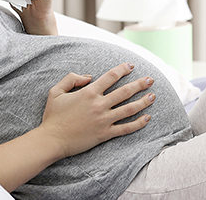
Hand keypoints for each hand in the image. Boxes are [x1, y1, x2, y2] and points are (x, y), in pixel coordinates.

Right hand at [39, 63, 155, 157]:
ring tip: (153, 96)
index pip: (111, 77)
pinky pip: (125, 128)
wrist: (52, 140)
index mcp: (89, 92)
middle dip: (140, 84)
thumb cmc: (53, 116)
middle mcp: (99, 105)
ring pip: (129, 109)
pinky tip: (147, 118)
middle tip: (151, 79)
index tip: (131, 66)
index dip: (123, 69)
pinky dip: (138, 123)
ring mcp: (104, 120)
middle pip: (125, 91)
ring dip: (143, 102)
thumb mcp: (56, 91)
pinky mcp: (105, 134)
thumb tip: (89, 76)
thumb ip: (71, 79)